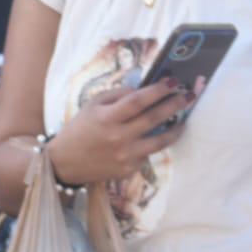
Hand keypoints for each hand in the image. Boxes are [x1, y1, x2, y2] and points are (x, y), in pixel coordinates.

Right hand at [48, 81, 189, 185]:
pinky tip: (153, 138)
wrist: (65, 162)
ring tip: (183, 121)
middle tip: (187, 96)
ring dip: (175, 129)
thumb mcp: (92, 106)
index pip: (138, 101)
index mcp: (107, 118)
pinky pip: (147, 154)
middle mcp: (118, 137)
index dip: (157, 91)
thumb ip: (116, 96)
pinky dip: (151, 144)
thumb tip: (142, 90)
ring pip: (160, 141)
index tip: (172, 82)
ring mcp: (125, 156)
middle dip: (173, 105)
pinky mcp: (129, 170)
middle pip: (154, 119)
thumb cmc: (79, 129)